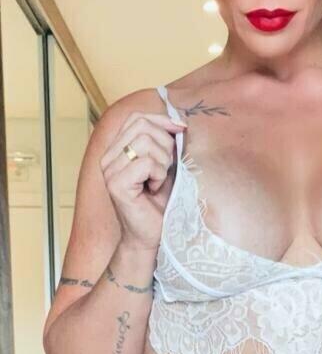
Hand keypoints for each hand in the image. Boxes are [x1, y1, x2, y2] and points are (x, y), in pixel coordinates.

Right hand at [100, 111, 186, 251]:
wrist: (151, 235)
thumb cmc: (159, 203)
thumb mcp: (165, 166)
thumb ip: (165, 144)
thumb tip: (178, 123)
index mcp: (116, 150)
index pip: (136, 118)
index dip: (161, 120)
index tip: (181, 130)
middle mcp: (108, 158)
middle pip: (142, 126)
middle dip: (165, 144)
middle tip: (167, 169)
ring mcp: (109, 171)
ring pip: (145, 143)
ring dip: (163, 162)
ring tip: (159, 181)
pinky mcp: (116, 184)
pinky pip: (146, 163)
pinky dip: (159, 175)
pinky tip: (154, 189)